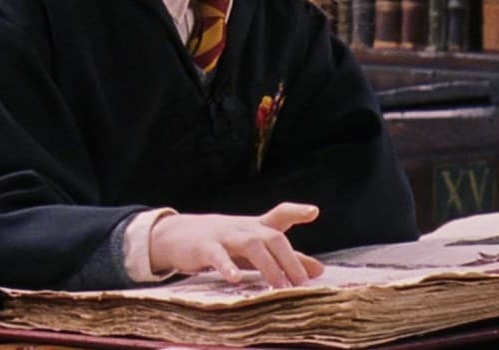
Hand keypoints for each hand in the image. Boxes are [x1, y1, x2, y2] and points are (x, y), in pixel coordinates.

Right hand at [148, 202, 327, 287]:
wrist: (179, 235)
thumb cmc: (227, 243)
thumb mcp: (257, 248)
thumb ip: (288, 258)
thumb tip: (319, 270)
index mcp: (259, 227)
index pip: (281, 214)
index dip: (297, 211)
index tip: (313, 212)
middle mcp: (246, 229)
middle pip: (273, 237)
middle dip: (290, 259)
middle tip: (303, 283)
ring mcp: (225, 236)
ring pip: (251, 246)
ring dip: (268, 266)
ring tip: (280, 286)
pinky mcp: (205, 248)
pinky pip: (217, 256)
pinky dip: (227, 266)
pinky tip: (235, 278)